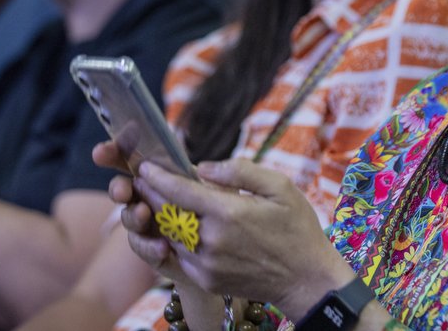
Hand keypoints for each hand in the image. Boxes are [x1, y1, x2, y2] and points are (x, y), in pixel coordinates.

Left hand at [126, 158, 348, 317]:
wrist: (307, 280)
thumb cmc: (297, 228)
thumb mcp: (280, 187)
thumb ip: (240, 171)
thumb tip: (202, 167)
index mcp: (229, 213)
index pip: (180, 191)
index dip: (159, 177)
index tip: (146, 166)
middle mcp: (212, 240)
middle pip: (167, 214)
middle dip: (150, 195)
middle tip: (140, 181)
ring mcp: (207, 264)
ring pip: (170, 236)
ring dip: (158, 218)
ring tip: (153, 201)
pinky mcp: (207, 280)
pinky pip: (179, 256)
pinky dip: (173, 240)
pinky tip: (174, 228)